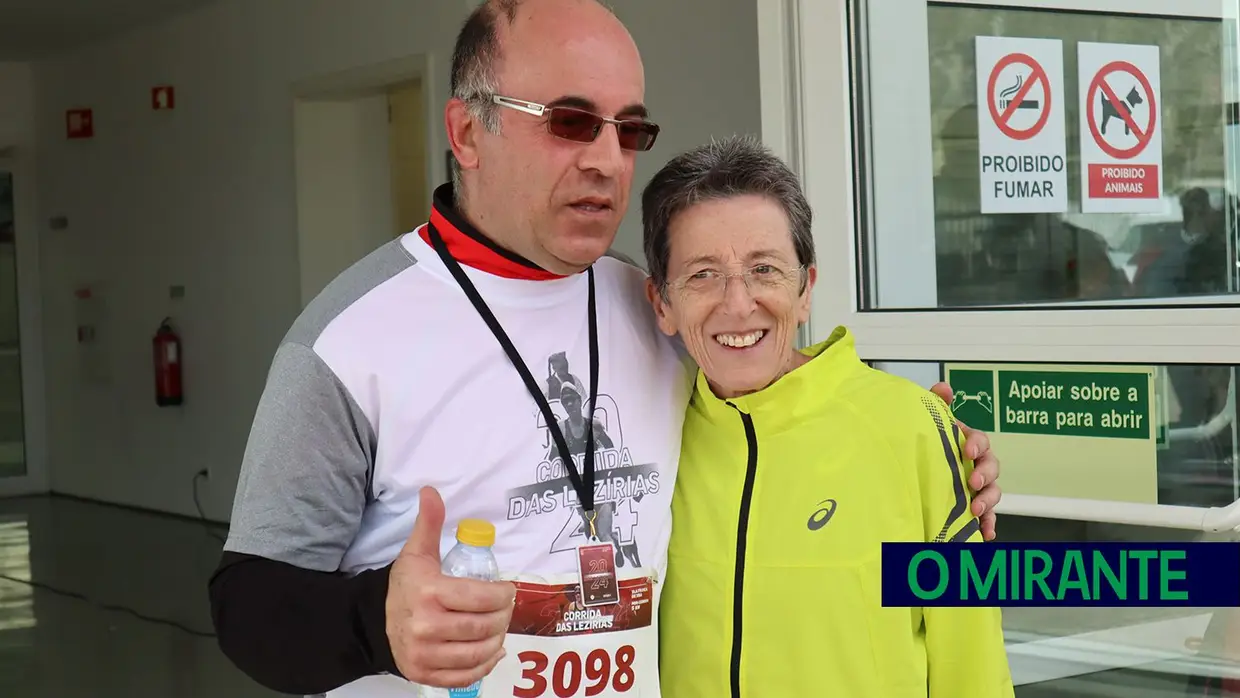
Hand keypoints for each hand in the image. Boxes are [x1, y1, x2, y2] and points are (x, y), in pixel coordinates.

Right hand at [386, 487, 514, 687]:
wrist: (374, 621)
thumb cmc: (405, 586)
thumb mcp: (416, 552)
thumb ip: (429, 523)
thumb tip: (431, 490)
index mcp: (428, 593)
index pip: (480, 597)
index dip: (503, 594)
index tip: (508, 590)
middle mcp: (425, 627)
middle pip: (482, 626)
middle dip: (504, 617)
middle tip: (506, 609)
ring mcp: (424, 654)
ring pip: (478, 652)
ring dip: (498, 640)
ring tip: (500, 627)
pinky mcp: (424, 674)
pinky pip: (465, 676)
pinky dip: (485, 665)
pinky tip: (492, 651)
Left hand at [930, 382, 1001, 540]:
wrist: (912, 474)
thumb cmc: (925, 446)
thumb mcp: (928, 425)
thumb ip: (936, 405)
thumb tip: (944, 387)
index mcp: (967, 443)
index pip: (980, 440)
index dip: (977, 444)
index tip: (968, 451)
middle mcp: (976, 465)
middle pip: (992, 467)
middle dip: (985, 475)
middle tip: (972, 483)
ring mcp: (977, 487)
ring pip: (992, 492)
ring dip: (987, 501)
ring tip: (975, 510)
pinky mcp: (974, 508)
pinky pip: (987, 517)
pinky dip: (988, 524)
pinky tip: (985, 533)